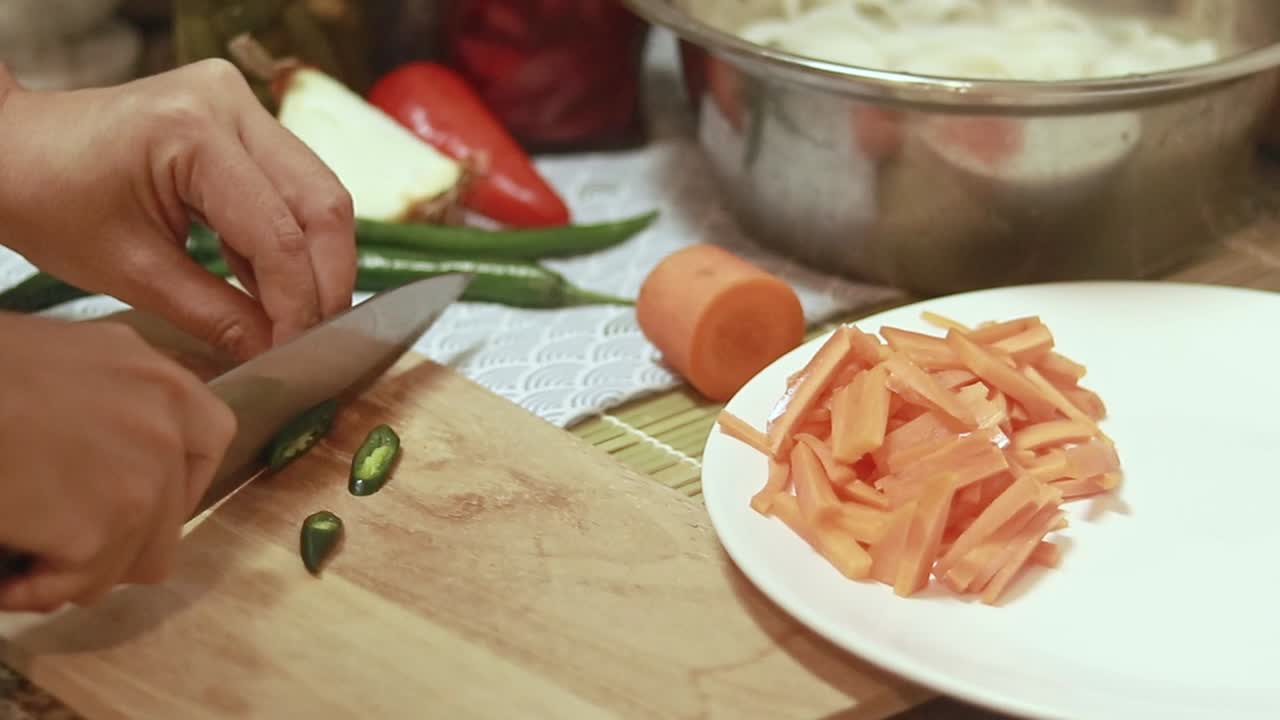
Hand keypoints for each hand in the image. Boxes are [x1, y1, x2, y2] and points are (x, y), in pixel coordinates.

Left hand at [0, 59, 356, 360]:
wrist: (10, 151)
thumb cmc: (50, 201)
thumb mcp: (131, 272)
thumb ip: (216, 315)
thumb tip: (277, 354)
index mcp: (192, 132)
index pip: (279, 232)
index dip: (298, 301)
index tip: (299, 352)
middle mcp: (229, 103)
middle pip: (322, 201)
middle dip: (327, 278)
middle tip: (317, 337)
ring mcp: (239, 103)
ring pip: (319, 192)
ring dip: (315, 260)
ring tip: (297, 316)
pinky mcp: (241, 118)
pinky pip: (292, 186)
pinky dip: (291, 240)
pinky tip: (273, 284)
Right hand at [0, 313, 235, 612]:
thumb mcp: (59, 356)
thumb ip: (106, 398)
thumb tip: (102, 458)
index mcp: (152, 374)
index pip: (210, 436)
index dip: (175, 479)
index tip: (132, 499)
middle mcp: (164, 421)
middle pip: (172, 514)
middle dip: (118, 539)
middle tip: (58, 542)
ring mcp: (142, 476)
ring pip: (132, 559)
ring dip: (74, 568)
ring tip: (20, 555)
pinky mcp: (102, 528)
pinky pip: (79, 583)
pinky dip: (33, 589)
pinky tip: (5, 576)